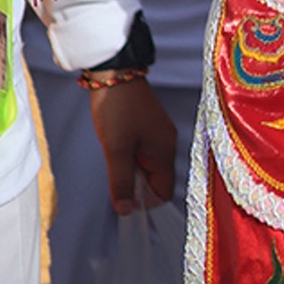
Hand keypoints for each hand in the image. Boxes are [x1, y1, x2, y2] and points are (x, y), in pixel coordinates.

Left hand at [87, 77, 177, 214]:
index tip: (123, 194)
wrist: (116, 72)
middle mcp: (167, 143)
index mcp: (165, 151)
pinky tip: (117, 146)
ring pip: (148, 166)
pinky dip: (131, 156)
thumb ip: (121, 182)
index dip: (144, 201)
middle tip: (116, 172)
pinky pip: (144, 152)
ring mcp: (160, 132)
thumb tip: (126, 211)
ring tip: (115, 156)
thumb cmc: (117, 110)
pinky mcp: (150, 125)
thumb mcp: (116, 149)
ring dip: (132, 169)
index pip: (163, 192)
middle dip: (136, 184)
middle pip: (155, 180)